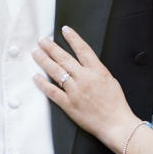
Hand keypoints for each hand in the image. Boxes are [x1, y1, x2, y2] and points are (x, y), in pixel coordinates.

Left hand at [32, 26, 137, 153]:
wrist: (116, 124)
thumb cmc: (116, 104)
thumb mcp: (110, 79)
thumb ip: (96, 70)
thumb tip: (85, 63)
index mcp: (97, 71)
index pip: (82, 49)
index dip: (72, 38)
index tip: (64, 30)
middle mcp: (85, 79)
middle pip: (64, 58)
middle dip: (51, 47)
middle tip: (42, 40)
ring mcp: (75, 91)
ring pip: (56, 72)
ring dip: (44, 61)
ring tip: (36, 53)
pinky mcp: (69, 105)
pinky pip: (52, 92)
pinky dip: (43, 83)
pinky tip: (36, 76)